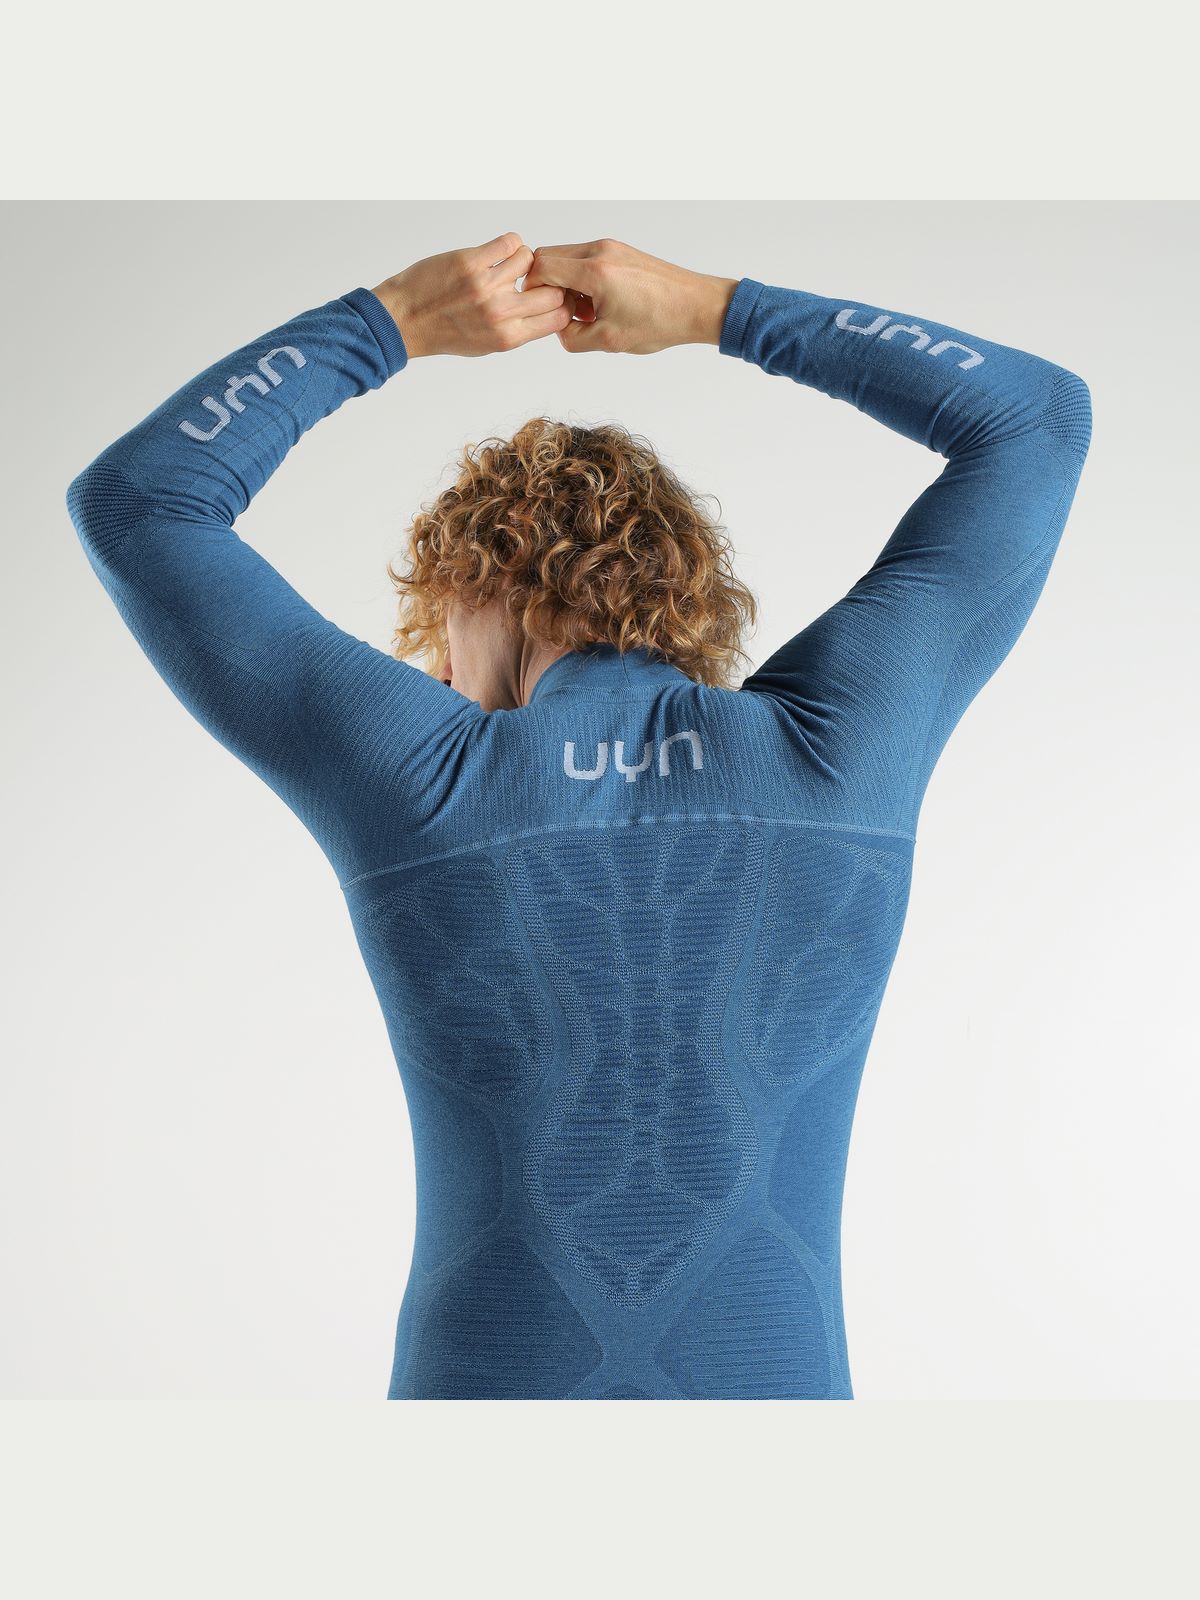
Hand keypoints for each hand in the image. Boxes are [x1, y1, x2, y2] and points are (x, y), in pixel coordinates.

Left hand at [371, 233, 571, 358]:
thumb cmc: (444, 333)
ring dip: (522, 259)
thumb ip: (517, 330)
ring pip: (530, 260)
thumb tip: (547, 310)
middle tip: (530, 278)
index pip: (559, 317)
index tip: (550, 296)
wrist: (404, 320)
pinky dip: (508, 243)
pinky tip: (496, 251)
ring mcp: (486, 286)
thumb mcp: (486, 345)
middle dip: (547, 282)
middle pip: (552, 290)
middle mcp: (500, 313)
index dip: (560, 303)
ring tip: (506, 264)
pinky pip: (509, 242)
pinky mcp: (471, 262)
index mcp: (508, 338)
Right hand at [522, 237, 738, 354]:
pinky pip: (586, 261)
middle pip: (549, 258)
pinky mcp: (619, 252)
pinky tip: (599, 305)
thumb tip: (558, 328)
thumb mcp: (609, 340)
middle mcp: (599, 250)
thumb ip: (572, 337)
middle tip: (564, 315)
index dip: (532, 292)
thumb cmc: (660, 322)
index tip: (542, 313)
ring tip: (586, 313)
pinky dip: (582, 281)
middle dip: (547, 287)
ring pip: (567, 259)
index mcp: (594, 270)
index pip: (540, 268)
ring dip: (565, 285)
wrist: (697, 306)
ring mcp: (610, 248)